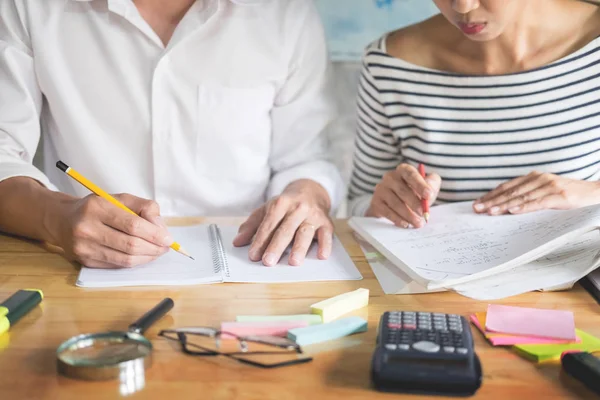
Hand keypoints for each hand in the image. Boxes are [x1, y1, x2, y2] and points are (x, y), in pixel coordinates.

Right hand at [52, 193, 171, 267]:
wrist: (63, 220)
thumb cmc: (97, 208)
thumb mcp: (119, 198)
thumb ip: (144, 207)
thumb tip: (161, 228)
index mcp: (97, 207)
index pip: (133, 225)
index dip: (154, 234)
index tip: (168, 239)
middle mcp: (87, 228)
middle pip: (130, 245)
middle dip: (154, 248)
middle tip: (165, 247)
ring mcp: (84, 247)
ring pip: (125, 259)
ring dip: (147, 258)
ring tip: (157, 252)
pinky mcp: (85, 261)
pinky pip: (117, 265)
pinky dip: (134, 262)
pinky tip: (142, 256)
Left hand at [233, 180, 332, 266]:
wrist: (311, 191)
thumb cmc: (286, 205)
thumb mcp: (267, 209)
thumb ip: (252, 225)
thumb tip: (237, 241)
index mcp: (280, 203)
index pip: (269, 224)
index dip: (260, 240)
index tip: (253, 255)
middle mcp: (298, 208)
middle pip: (286, 229)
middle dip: (276, 246)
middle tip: (268, 261)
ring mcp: (313, 215)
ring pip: (305, 232)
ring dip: (299, 247)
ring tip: (293, 262)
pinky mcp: (327, 223)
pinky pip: (326, 235)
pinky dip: (325, 245)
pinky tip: (322, 256)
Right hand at [366, 164, 440, 227]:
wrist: (397, 205)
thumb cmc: (415, 192)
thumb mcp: (427, 185)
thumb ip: (432, 183)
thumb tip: (430, 190)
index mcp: (403, 170)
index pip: (410, 174)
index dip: (420, 184)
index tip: (428, 195)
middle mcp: (390, 177)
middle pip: (402, 190)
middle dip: (414, 203)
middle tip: (423, 213)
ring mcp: (381, 189)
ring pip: (394, 202)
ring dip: (408, 214)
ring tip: (418, 223)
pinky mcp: (376, 202)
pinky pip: (387, 211)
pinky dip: (397, 219)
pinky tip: (406, 224)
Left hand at [473, 172, 599, 214]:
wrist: (595, 193)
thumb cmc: (568, 195)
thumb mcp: (545, 192)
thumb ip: (528, 195)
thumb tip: (505, 207)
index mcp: (533, 177)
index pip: (507, 187)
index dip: (491, 195)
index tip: (477, 203)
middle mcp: (539, 179)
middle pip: (510, 191)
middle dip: (492, 201)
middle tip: (477, 209)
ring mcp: (549, 186)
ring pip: (521, 197)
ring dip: (503, 205)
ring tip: (489, 212)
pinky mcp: (559, 196)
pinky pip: (538, 202)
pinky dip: (524, 207)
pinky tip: (512, 211)